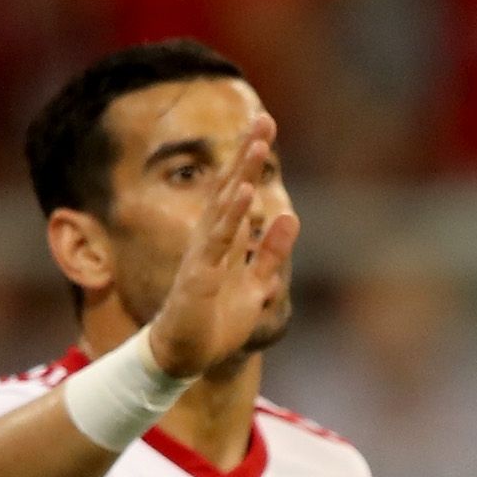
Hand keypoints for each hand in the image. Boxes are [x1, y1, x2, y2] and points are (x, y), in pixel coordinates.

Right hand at [146, 114, 298, 378]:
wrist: (186, 358)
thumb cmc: (215, 322)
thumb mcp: (256, 285)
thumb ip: (271, 254)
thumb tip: (291, 217)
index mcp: (225, 241)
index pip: (239, 193)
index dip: (252, 162)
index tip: (267, 129)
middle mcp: (211, 240)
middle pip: (231, 188)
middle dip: (247, 155)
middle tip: (264, 119)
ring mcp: (203, 255)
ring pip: (224, 206)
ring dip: (241, 173)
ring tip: (257, 144)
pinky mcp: (199, 275)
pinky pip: (217, 240)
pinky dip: (232, 215)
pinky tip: (243, 191)